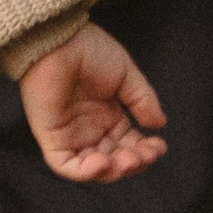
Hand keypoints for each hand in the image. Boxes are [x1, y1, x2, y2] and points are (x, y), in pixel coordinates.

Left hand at [11, 20, 168, 182]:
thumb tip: (159, 124)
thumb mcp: (125, 74)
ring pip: (93, 169)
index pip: (129, 144)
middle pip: (114, 161)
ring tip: (129, 160)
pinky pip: (67, 166)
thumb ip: (142, 101)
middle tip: (146, 155)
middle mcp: (90, 129)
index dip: (145, 151)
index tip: (159, 146)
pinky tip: (104, 162)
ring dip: (114, 171)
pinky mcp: (52, 139)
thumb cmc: (88, 50)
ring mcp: (71, 136)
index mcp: (107, 115)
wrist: (58, 40)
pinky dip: (86, 172)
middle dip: (133, 163)